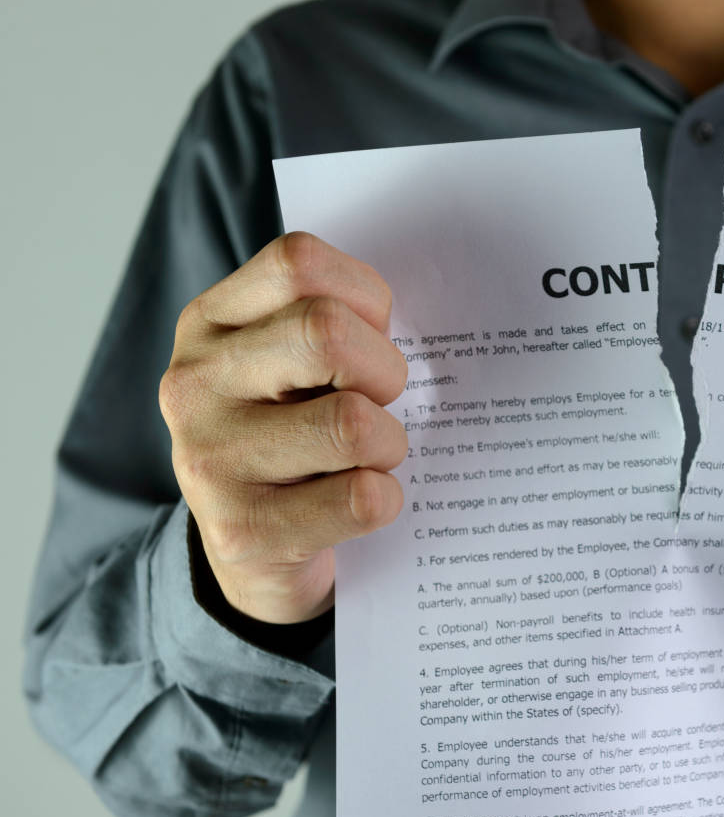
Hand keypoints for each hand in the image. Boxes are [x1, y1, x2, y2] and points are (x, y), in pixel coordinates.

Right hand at [159, 232, 408, 623]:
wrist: (254, 554)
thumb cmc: (298, 436)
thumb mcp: (295, 363)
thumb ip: (340, 323)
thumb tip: (435, 319)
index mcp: (212, 323)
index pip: (300, 263)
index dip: (365, 300)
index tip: (370, 340)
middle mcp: (196, 382)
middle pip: (327, 333)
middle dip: (384, 372)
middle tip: (379, 403)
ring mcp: (210, 458)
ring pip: (352, 422)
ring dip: (389, 444)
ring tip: (368, 458)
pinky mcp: (242, 531)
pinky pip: (360, 497)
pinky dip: (386, 500)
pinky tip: (360, 503)